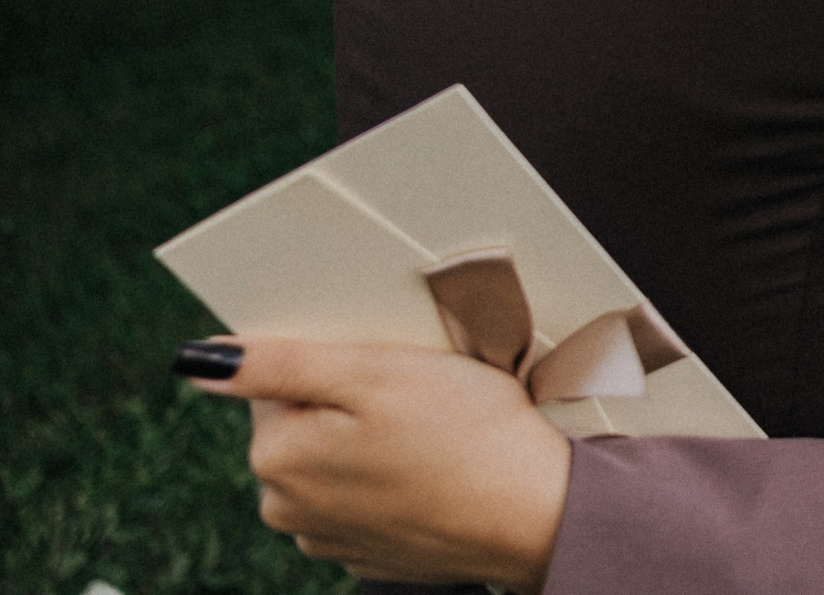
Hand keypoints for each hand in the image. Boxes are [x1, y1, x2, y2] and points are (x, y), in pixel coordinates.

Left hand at [184, 337, 569, 591]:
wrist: (535, 514)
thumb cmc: (468, 434)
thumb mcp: (376, 373)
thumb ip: (281, 364)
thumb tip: (198, 361)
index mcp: (278, 456)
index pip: (280, 382)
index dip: (339, 363)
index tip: (388, 370)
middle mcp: (287, 507)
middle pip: (305, 423)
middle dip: (353, 402)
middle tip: (417, 397)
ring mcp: (327, 537)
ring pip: (336, 460)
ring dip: (373, 442)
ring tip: (433, 434)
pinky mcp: (368, 552)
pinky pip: (365, 496)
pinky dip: (394, 478)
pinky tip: (435, 469)